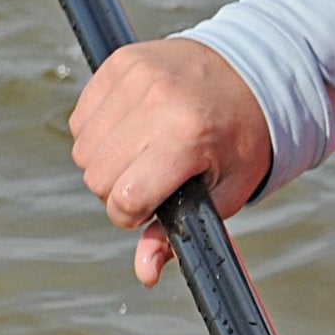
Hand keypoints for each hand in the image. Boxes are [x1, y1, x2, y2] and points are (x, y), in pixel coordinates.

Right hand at [69, 38, 271, 286]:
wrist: (253, 70)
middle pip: (97, 176)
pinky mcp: (120, 61)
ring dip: (105, 163)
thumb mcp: (227, 191)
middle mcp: (158, 101)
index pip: (125, 196)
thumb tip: (146, 273)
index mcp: (188, 136)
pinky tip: (132, 131)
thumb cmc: (241, 138)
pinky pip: (81, 118)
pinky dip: (98, 133)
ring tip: (144, 155)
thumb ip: (181, 234)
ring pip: (83, 148)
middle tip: (152, 180)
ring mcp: (136, 76)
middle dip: (118, 191)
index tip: (150, 207)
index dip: (131, 215)